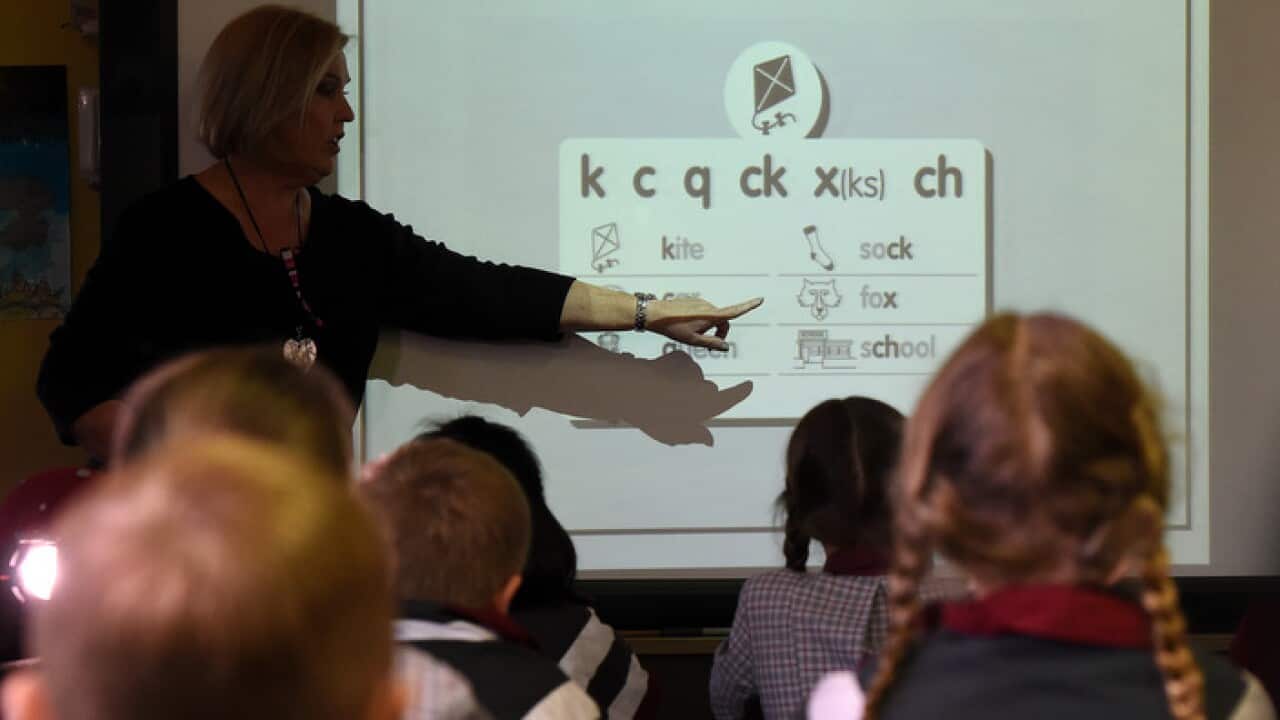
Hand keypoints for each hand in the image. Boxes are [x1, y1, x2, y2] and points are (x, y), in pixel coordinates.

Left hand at [645, 297, 762, 350]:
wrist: (655, 314)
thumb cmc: (674, 327)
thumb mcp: (693, 340)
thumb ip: (712, 343)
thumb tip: (725, 346)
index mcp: (711, 315)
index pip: (734, 312)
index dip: (748, 306)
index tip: (760, 299)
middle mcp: (708, 306)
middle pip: (723, 320)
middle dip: (719, 332)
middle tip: (707, 344)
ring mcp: (701, 302)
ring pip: (713, 317)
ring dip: (709, 327)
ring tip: (692, 334)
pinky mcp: (694, 301)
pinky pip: (704, 313)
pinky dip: (702, 321)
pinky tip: (686, 326)